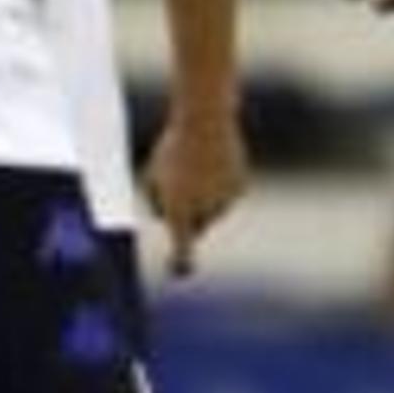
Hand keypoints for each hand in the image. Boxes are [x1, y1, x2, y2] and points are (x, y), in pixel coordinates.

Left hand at [142, 106, 247, 277]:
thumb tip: (172, 217)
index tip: (180, 271)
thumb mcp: (153, 173)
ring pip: (213, 211)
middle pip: (196, 226)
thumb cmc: (172, 148)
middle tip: (176, 189)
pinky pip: (227, 195)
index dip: (180, 262)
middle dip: (189, 217)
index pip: (182, 248)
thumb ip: (159, 200)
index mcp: (179, 211)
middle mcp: (205, 211)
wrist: (205, 121)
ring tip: (194, 167)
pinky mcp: (240, 188)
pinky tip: (213, 162)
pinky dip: (220, 185)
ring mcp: (225, 201)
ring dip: (204, 198)